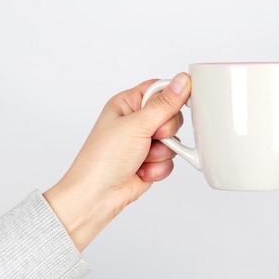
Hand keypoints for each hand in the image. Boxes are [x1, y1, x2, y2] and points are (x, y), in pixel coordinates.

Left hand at [43, 73, 190, 250]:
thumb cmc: (102, 159)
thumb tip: (182, 81)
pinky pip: (171, 159)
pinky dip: (159, 167)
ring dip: (162, 152)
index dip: (171, 98)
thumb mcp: (137, 125)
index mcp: (127, 104)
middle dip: (166, 131)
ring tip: (143, 157)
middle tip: (152, 137)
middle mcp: (136, 121)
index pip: (159, 89)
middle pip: (171, 115)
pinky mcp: (150, 161)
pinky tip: (142, 171)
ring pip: (174, 140)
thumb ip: (164, 104)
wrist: (96, 197)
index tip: (173, 108)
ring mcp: (143, 142)